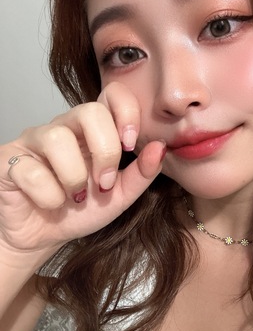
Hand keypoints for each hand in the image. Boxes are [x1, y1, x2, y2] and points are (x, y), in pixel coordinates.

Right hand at [0, 82, 164, 269]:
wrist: (44, 236)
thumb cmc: (82, 210)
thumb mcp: (121, 195)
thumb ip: (142, 172)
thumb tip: (160, 147)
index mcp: (94, 131)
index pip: (112, 94)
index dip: (126, 113)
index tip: (130, 145)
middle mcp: (65, 128)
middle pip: (89, 111)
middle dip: (104, 152)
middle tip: (104, 183)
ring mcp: (34, 142)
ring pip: (58, 138)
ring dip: (75, 178)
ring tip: (76, 197)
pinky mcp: (9, 161)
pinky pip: (31, 170)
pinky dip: (49, 195)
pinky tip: (52, 203)